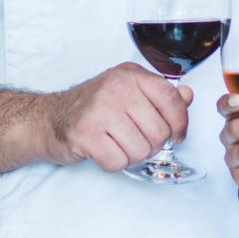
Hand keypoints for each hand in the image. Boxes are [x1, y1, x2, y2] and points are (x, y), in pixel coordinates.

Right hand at [42, 63, 193, 172]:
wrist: (49, 118)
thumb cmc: (93, 107)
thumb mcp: (128, 92)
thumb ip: (159, 96)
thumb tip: (188, 95)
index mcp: (130, 75)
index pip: (170, 99)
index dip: (180, 122)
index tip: (176, 135)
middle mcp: (115, 87)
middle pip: (158, 131)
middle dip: (151, 144)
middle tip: (134, 140)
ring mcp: (99, 110)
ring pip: (141, 149)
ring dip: (131, 155)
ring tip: (117, 144)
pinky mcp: (85, 134)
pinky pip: (118, 162)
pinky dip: (113, 163)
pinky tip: (103, 150)